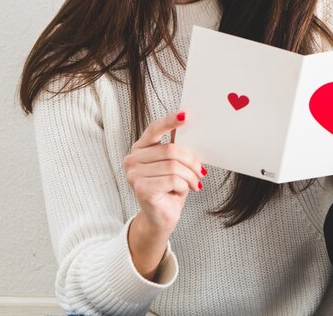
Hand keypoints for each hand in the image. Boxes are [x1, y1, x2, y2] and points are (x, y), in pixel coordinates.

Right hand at [123, 112, 204, 233]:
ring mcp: (134, 174)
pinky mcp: (141, 188)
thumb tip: (191, 129)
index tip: (186, 115)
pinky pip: (173, 180)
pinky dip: (183, 186)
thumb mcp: (174, 164)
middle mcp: (133, 159)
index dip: (170, 121)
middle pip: (171, 150)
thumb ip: (176, 148)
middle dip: (191, 161)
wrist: (161, 217)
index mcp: (140, 148)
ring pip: (174, 166)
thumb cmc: (169, 189)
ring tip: (192, 183)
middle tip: (200, 172)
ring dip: (189, 176)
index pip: (155, 129)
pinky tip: (180, 191)